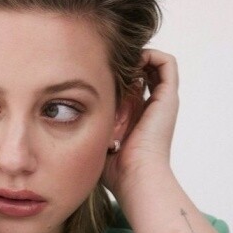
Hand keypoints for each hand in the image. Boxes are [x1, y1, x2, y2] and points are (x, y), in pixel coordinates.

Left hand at [101, 48, 178, 198]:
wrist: (137, 177)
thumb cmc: (115, 169)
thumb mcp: (96, 141)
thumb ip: (86, 127)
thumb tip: (63, 117)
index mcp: (137, 117)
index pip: (132, 85)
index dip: (116, 74)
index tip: (95, 71)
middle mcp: (153, 107)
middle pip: (144, 70)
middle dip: (126, 61)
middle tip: (105, 60)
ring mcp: (163, 101)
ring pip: (156, 63)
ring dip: (139, 54)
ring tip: (119, 60)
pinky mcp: (169, 97)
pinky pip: (166, 62)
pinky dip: (150, 54)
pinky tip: (130, 63)